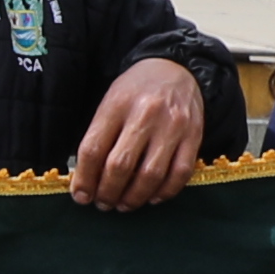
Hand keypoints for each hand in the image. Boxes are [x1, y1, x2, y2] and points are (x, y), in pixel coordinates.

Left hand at [67, 58, 207, 211]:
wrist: (176, 68)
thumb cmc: (136, 91)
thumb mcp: (110, 102)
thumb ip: (99, 137)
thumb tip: (86, 180)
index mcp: (117, 105)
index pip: (93, 149)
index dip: (84, 179)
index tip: (81, 196)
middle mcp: (145, 115)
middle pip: (120, 165)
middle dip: (107, 192)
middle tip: (103, 203)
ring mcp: (172, 126)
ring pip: (150, 175)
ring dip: (134, 198)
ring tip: (124, 204)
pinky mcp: (194, 136)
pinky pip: (180, 174)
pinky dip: (164, 192)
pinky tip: (151, 197)